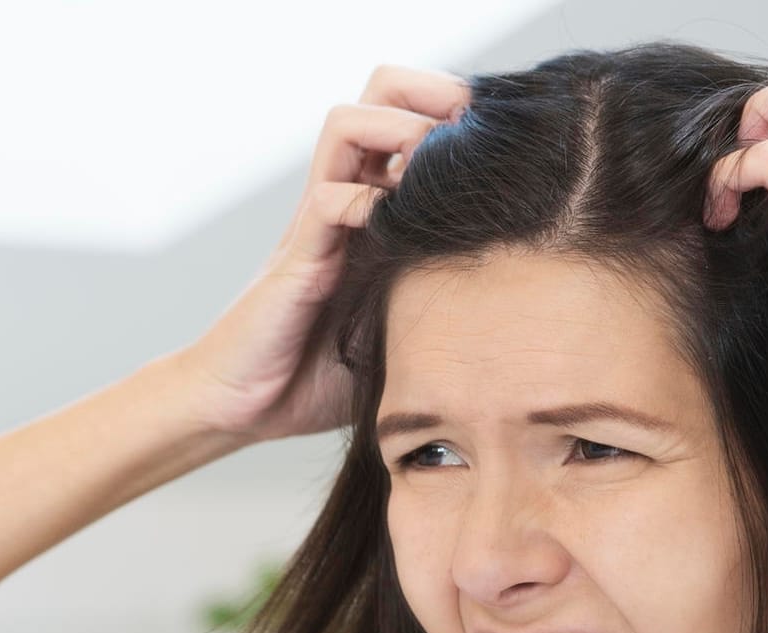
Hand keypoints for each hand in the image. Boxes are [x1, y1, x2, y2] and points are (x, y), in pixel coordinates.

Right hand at [173, 64, 470, 442]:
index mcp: (373, 209)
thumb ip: (441, 298)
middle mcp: (344, 202)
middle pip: (377, 96)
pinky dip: (366, 201)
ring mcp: (316, 224)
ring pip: (346, 126)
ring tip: (433, 160)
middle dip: (428, 91)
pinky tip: (395, 227)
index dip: (453, 111)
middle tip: (470, 120)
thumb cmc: (322, 373)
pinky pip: (328, 202)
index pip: (409, 119)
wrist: (247, 405)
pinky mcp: (298, 260)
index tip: (500, 132)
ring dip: (396, 127)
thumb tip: (520, 301)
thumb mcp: (400, 327)